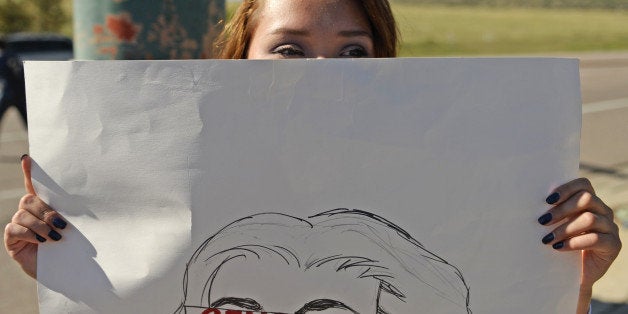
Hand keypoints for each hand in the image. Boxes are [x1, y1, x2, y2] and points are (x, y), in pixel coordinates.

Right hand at [3, 155, 67, 278]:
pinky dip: (30, 233)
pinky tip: (41, 241)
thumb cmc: (73, 247)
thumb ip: (71, 214)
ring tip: (54, 237)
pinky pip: (15, 228)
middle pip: (30, 199)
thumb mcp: (74, 228)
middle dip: (46, 211)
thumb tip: (87, 198)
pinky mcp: (12, 239)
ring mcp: (18, 225)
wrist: (65, 272)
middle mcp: (29, 213)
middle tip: (61, 225)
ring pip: (23, 213)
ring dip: (41, 225)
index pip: (34, 185)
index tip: (28, 158)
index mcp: (45, 206)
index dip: (29, 171)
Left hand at [538, 178, 621, 313]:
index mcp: (590, 202)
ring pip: (590, 218)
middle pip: (586, 199)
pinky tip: (558, 247)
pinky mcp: (614, 245)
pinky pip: (595, 239)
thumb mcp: (555, 225)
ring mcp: (611, 228)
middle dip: (561, 210)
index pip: (583, 185)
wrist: (572, 275)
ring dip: (565, 228)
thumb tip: (529, 200)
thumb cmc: (559, 244)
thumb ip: (552, 211)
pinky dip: (573, 243)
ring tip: (547, 239)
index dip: (566, 189)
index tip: (547, 201)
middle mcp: (604, 211)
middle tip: (542, 221)